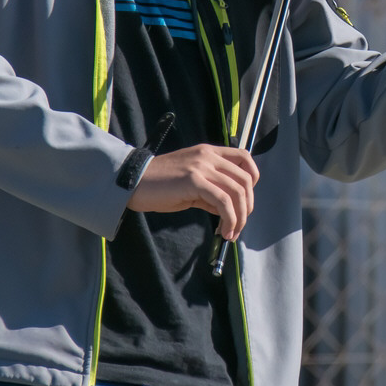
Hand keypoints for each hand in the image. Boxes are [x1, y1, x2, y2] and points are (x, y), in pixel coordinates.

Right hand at [127, 144, 259, 239]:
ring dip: (240, 217)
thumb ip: (212, 192)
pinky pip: (223, 201)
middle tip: (239, 225)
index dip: (252, 180)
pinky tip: (223, 231)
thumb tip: (229, 210)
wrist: (133, 183)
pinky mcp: (194, 181)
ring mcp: (202, 167)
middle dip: (247, 206)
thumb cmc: (159, 185)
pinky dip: (229, 219)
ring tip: (231, 232)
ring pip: (237, 192)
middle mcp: (208, 156)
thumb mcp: (190, 184)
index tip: (245, 201)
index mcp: (209, 152)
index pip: (245, 158)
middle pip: (245, 179)